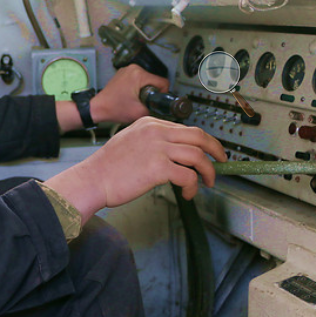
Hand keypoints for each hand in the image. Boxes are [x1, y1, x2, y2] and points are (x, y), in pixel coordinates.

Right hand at [44, 117, 226, 224]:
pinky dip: (193, 187)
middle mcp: (155, 131)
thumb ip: (152, 141)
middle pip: (199, 136)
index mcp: (149, 123)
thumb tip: (177, 154)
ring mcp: (157, 148)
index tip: (209, 152)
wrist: (93, 179)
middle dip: (216, 150)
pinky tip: (187, 194)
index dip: (203, 141)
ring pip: (198, 156)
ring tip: (206, 182)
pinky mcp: (158, 168)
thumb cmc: (108, 166)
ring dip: (208, 172)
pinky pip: (189, 176)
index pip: (185, 128)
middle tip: (222, 162)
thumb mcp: (130, 141)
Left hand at [91, 64, 168, 123]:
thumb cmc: (113, 108)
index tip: (155, 101)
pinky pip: (138, 81)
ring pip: (146, 81)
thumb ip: (156, 109)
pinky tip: (130, 96)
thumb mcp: (140, 112)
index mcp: (138, 74)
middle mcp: (132, 68)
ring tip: (135, 100)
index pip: (162, 82)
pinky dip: (137, 89)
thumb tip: (163, 108)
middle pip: (154, 81)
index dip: (162, 94)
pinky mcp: (124, 74)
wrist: (98, 108)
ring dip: (144, 91)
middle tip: (141, 102)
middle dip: (151, 93)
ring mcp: (127, 70)